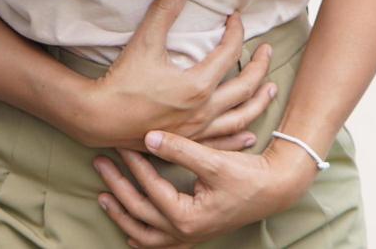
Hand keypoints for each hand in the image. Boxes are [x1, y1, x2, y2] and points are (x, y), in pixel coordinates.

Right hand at [77, 0, 277, 152]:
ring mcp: (198, 131)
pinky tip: (249, 132)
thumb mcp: (144, 41)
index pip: (229, 53)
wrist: (99, 118)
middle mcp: (204, 110)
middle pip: (245, 87)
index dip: (236, 32)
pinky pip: (223, 142)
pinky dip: (240, 136)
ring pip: (241, 117)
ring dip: (259, 101)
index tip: (235, 18)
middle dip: (260, 66)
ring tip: (271, 89)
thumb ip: (164, 11)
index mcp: (198, 85)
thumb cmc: (122, 81)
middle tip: (267, 51)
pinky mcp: (189, 143)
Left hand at [92, 130, 319, 245]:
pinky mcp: (193, 234)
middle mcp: (184, 233)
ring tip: (102, 196)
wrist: (275, 190)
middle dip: (117, 186)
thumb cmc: (248, 175)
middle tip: (100, 162)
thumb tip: (148, 137)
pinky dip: (141, 235)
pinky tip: (129, 226)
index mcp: (187, 217)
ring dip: (122, 214)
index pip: (151, 188)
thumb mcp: (214, 160)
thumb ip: (181, 149)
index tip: (120, 142)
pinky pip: (159, 243)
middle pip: (138, 212)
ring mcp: (188, 238)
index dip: (134, 163)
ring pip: (144, 234)